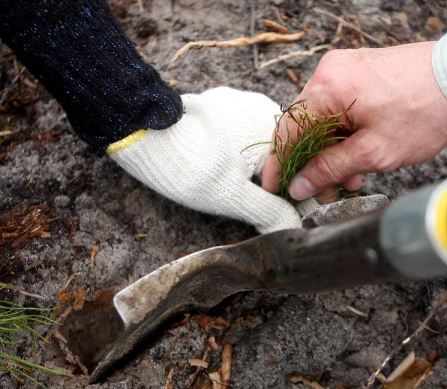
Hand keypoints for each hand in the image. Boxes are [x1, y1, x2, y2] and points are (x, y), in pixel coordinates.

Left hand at [108, 87, 301, 233]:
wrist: (145, 136)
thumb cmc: (193, 167)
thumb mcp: (235, 198)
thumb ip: (270, 212)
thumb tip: (292, 225)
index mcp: (274, 126)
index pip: (294, 162)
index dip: (286, 188)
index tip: (272, 206)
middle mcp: (261, 105)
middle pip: (275, 149)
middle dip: (264, 174)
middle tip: (241, 193)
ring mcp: (236, 99)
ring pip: (253, 139)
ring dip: (246, 160)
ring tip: (223, 178)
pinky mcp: (215, 100)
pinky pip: (233, 128)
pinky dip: (228, 146)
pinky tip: (212, 161)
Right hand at [262, 42, 446, 200]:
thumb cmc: (424, 111)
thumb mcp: (374, 151)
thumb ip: (330, 169)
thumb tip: (300, 185)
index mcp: (327, 87)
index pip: (287, 130)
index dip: (279, 163)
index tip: (275, 187)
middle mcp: (331, 72)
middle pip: (305, 126)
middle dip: (314, 163)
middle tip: (323, 193)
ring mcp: (347, 70)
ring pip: (326, 120)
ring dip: (333, 152)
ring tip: (352, 180)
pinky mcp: (362, 73)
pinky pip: (342, 109)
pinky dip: (346, 136)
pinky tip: (359, 159)